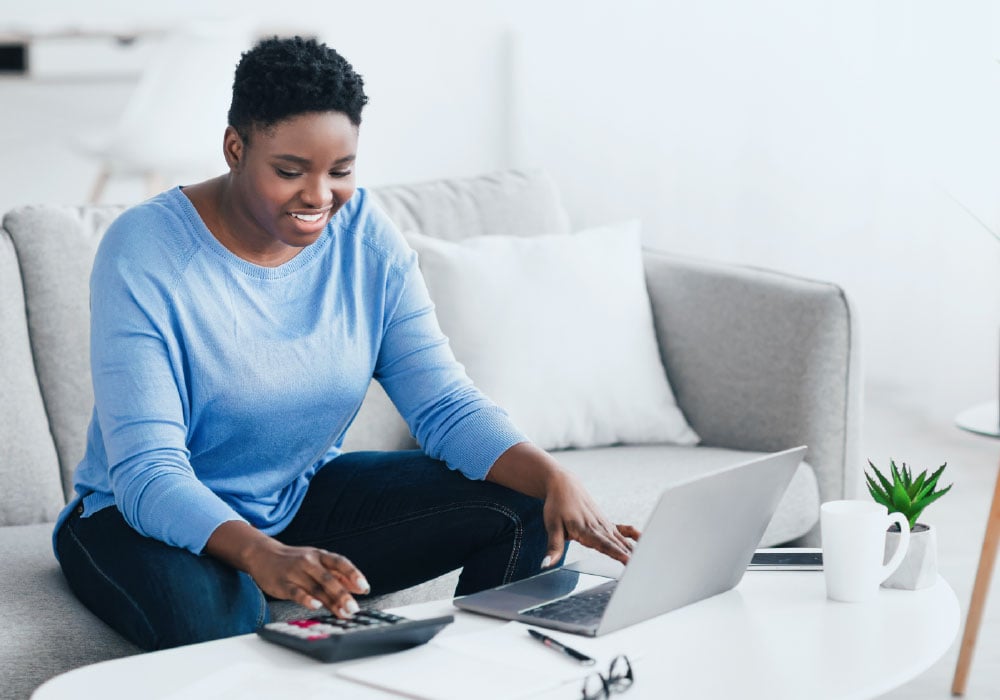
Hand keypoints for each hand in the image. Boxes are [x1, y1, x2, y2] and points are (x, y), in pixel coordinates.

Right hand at [245, 539, 370, 616]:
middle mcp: (309, 562)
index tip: (364, 588)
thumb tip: (358, 588)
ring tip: (343, 613)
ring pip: (315, 587)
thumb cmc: (295, 561)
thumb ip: (336, 574)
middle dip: (343, 594)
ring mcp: (295, 572)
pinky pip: (296, 592)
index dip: (353, 574)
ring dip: (331, 602)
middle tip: (354, 608)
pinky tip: (316, 606)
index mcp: (320, 555)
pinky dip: (306, 599)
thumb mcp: (316, 561)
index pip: (340, 563)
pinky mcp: (283, 583)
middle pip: (329, 578)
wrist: (262, 554)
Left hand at [541, 470, 640, 567]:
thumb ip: (553, 547)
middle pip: (616, 543)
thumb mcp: (551, 526)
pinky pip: (622, 529)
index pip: (603, 543)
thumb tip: (547, 564)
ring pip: (621, 539)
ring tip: (646, 561)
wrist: (563, 484)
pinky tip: (644, 540)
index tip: (628, 560)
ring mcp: (604, 524)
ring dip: (633, 550)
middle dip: (629, 555)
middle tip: (641, 567)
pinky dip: (633, 535)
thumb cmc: (556, 505)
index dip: (616, 552)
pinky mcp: (606, 522)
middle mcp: (597, 526)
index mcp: (584, 528)